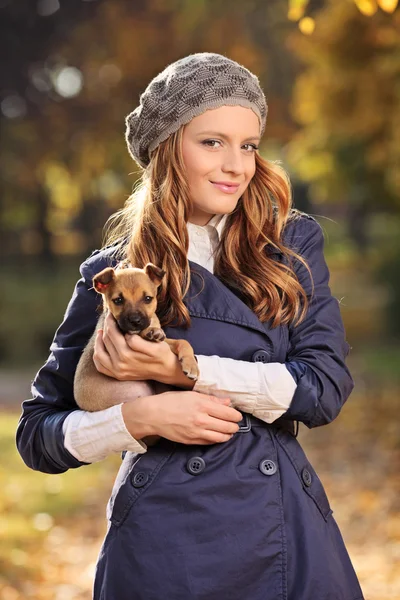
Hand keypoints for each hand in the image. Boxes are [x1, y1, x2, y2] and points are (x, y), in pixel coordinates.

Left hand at [93, 312, 176, 381]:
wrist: (166, 370)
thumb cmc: (161, 354)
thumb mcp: (155, 345)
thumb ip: (138, 341)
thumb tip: (126, 335)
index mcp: (127, 354)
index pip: (113, 332)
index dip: (112, 320)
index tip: (114, 313)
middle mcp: (120, 364)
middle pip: (106, 340)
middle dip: (106, 326)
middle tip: (109, 317)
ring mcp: (117, 371)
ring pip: (99, 352)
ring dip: (98, 340)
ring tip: (102, 330)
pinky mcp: (117, 375)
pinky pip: (100, 366)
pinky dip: (97, 355)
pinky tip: (101, 346)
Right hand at [122, 391, 242, 444]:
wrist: (153, 415)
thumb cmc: (171, 401)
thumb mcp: (191, 395)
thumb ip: (211, 399)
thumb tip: (227, 402)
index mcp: (203, 405)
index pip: (229, 413)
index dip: (236, 415)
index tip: (237, 415)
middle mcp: (201, 420)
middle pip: (228, 427)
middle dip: (234, 426)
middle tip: (235, 424)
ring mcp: (196, 432)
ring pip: (221, 437)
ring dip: (228, 435)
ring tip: (228, 431)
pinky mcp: (191, 441)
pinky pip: (210, 442)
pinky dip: (216, 439)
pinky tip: (217, 435)